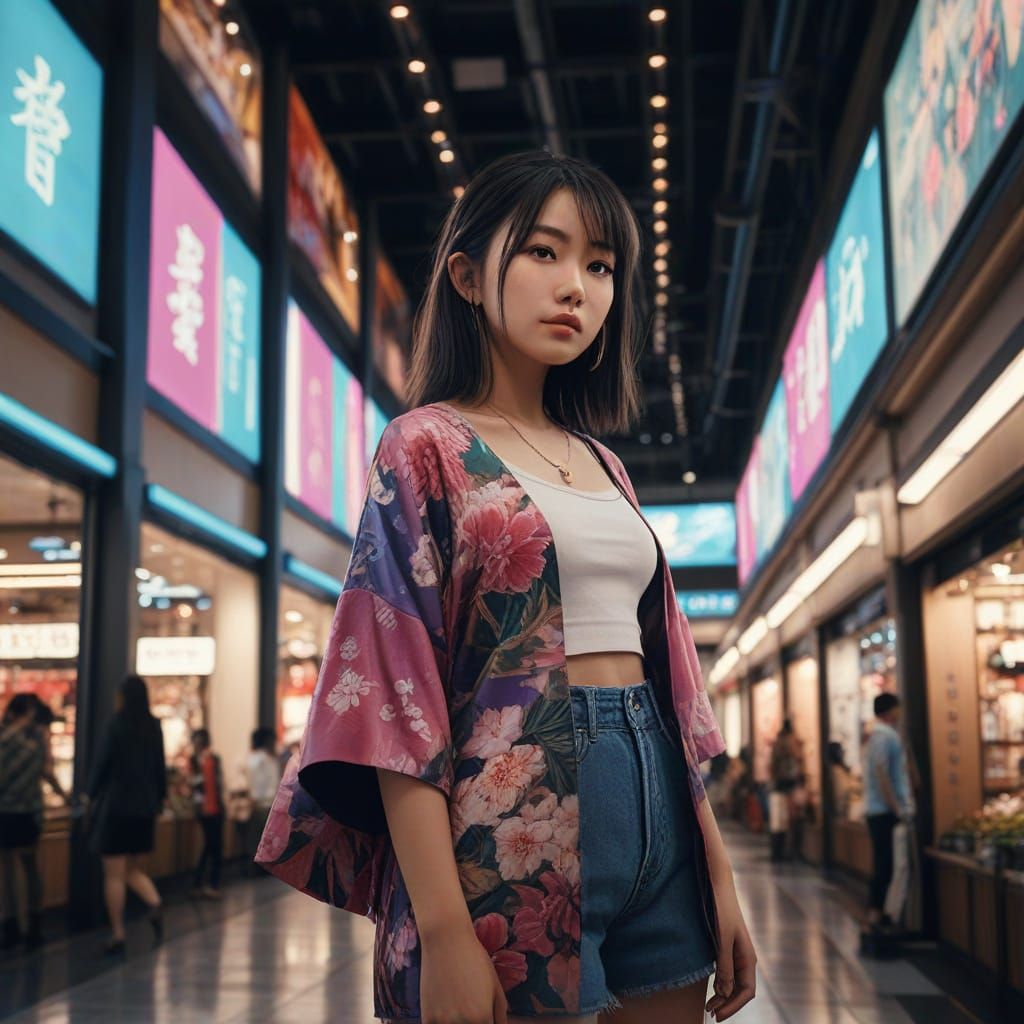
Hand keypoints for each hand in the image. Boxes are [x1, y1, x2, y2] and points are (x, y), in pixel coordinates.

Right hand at [420, 921, 507, 1023]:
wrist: (446, 940)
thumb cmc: (474, 959)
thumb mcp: (495, 986)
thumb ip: (500, 1014)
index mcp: (483, 1018)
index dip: (486, 1022)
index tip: (483, 1016)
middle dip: (472, 1022)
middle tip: (469, 1006)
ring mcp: (443, 1023)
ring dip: (457, 1023)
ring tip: (457, 1004)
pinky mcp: (427, 1019)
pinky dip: (442, 1022)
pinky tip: (444, 1009)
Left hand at [706, 894, 756, 1019]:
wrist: (718, 886)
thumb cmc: (721, 909)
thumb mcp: (722, 938)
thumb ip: (724, 965)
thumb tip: (724, 993)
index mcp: (748, 958)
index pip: (746, 991)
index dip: (733, 1006)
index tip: (717, 1016)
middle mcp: (745, 958)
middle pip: (741, 990)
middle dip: (728, 1004)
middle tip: (711, 1015)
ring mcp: (736, 952)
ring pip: (734, 982)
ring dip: (723, 996)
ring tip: (709, 1007)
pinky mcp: (727, 946)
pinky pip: (727, 972)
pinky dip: (720, 984)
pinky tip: (711, 989)